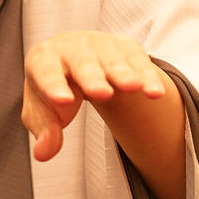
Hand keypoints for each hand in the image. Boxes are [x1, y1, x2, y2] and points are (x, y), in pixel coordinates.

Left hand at [22, 31, 169, 161]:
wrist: (76, 58)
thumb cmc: (57, 87)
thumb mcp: (42, 110)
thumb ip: (44, 130)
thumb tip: (43, 153)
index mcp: (44, 59)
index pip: (47, 73)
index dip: (54, 86)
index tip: (63, 101)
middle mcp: (73, 48)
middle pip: (83, 65)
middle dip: (93, 78)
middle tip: (102, 94)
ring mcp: (102, 46)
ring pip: (113, 61)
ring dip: (125, 74)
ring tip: (134, 88)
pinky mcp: (127, 49)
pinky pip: (139, 63)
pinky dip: (148, 78)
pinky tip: (156, 93)